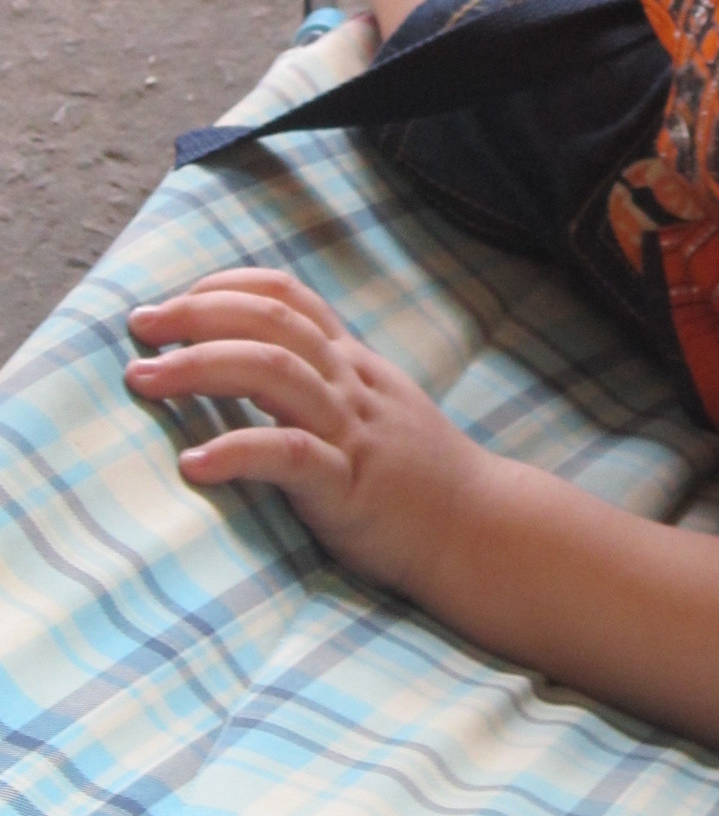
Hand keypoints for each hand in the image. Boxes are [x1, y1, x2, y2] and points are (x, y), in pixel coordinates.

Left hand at [125, 267, 490, 598]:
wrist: (482, 527)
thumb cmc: (420, 476)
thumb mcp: (377, 406)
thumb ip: (327, 380)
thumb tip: (258, 363)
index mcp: (352, 364)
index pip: (289, 297)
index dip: (226, 287)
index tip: (174, 303)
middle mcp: (350, 385)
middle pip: (270, 323)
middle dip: (196, 316)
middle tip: (139, 328)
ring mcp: (351, 432)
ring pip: (274, 373)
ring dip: (199, 368)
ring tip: (144, 379)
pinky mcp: (349, 487)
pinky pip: (290, 456)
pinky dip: (237, 452)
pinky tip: (192, 464)